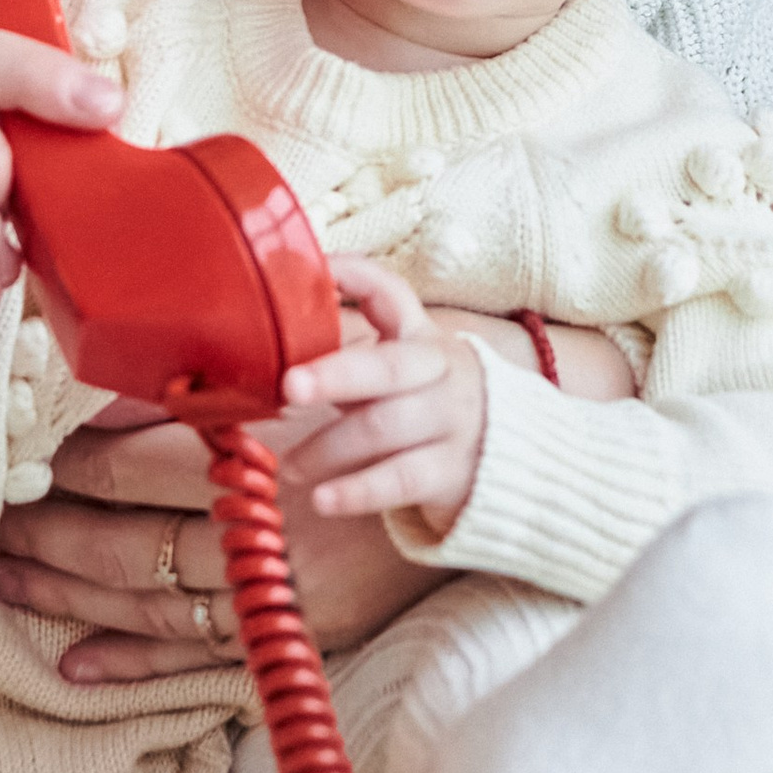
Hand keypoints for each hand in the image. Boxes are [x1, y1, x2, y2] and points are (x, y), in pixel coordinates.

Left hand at [0, 403, 430, 683]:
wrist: (477, 477)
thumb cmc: (373, 419)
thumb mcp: (295, 390)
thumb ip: (205, 401)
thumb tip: (106, 409)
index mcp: (262, 462)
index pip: (142, 470)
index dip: (76, 468)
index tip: (31, 462)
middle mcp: (266, 535)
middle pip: (133, 545)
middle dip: (52, 538)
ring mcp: (278, 595)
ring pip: (152, 605)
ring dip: (73, 598)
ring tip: (8, 583)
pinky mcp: (293, 636)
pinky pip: (198, 662)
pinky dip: (134, 667)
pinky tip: (75, 665)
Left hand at [282, 257, 488, 534]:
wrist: (506, 455)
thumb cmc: (426, 403)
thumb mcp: (400, 369)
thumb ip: (349, 357)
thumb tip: (266, 352)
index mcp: (418, 337)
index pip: (391, 294)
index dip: (354, 277)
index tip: (317, 271)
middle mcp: (438, 372)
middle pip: (387, 367)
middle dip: (335, 375)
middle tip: (289, 387)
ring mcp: (448, 421)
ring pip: (383, 428)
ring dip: (327, 448)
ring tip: (290, 466)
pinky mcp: (449, 471)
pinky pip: (400, 479)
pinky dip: (358, 491)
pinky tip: (323, 500)